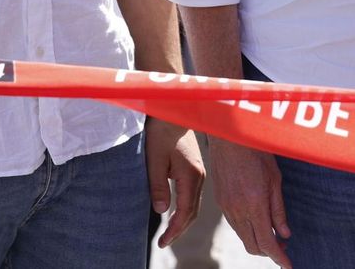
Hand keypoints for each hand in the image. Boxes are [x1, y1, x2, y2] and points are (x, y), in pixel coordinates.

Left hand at [146, 118, 205, 247]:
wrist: (175, 111)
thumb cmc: (162, 133)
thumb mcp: (155, 160)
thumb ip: (158, 186)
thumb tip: (162, 211)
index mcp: (191, 175)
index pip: (185, 212)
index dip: (174, 230)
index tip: (162, 242)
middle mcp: (199, 176)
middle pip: (192, 212)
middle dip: (179, 230)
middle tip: (163, 242)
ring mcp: (200, 172)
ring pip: (194, 205)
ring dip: (182, 221)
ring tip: (168, 232)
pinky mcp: (196, 168)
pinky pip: (193, 196)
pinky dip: (184, 209)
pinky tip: (175, 212)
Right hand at [210, 139, 291, 267]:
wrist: (230, 138)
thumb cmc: (257, 153)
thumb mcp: (276, 180)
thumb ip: (279, 210)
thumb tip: (285, 234)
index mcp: (254, 205)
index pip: (266, 242)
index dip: (278, 258)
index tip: (288, 266)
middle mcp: (238, 211)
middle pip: (252, 245)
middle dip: (268, 252)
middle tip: (283, 247)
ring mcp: (227, 207)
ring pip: (242, 236)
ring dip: (257, 241)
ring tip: (273, 235)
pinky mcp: (221, 202)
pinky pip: (235, 225)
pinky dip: (247, 230)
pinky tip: (257, 221)